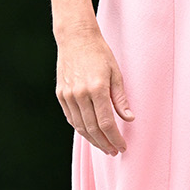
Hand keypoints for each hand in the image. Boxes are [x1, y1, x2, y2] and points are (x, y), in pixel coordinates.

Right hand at [55, 24, 133, 154]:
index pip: (106, 123)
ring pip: (80, 126)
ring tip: (104, 146)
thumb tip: (129, 118)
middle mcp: (80, 94)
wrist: (76, 38)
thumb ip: (120, 99)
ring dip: (92, 140)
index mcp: (96, 88)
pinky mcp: (61, 94)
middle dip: (105, 143)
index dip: (115, 138)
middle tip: (114, 151)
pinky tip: (90, 134)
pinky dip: (81, 128)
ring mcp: (68, 95)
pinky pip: (71, 118)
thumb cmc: (99, 53)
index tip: (122, 146)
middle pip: (92, 128)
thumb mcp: (116, 73)